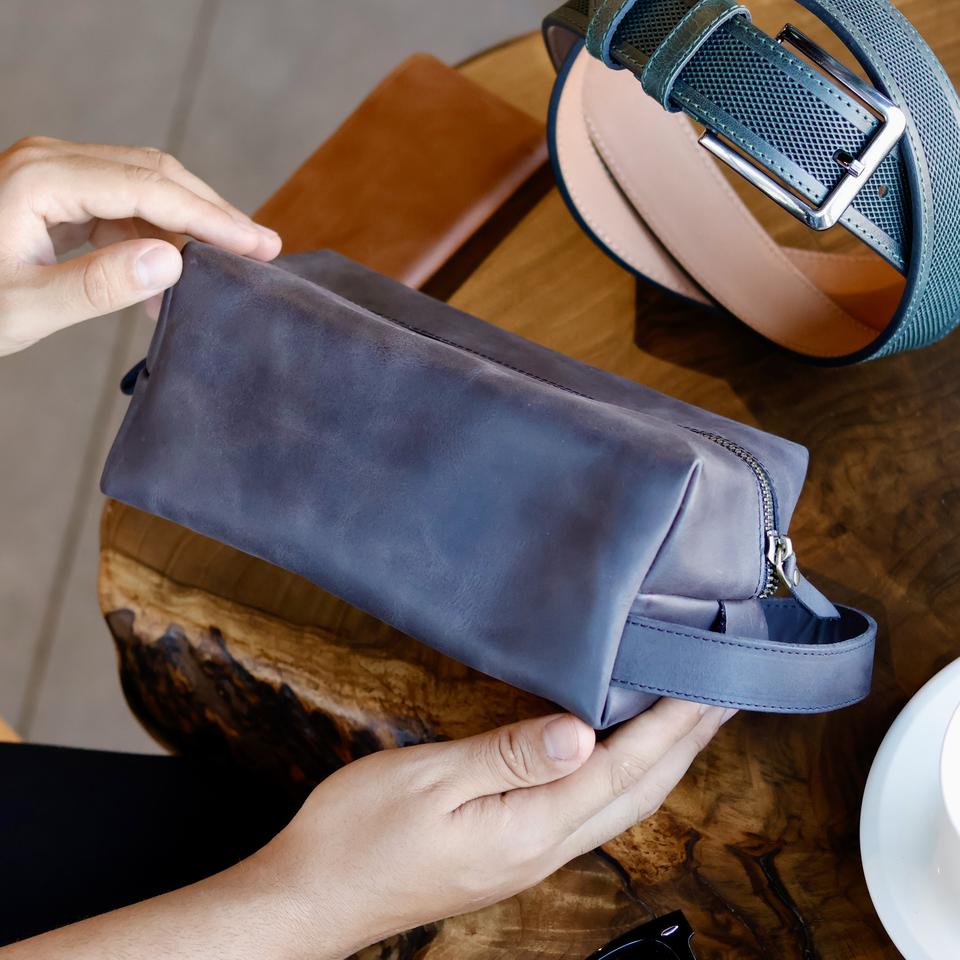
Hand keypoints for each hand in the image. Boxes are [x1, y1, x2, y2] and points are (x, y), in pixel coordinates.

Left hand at [0, 136, 281, 355]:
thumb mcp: (24, 308)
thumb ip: (97, 286)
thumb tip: (172, 260)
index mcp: (41, 180)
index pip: (150, 188)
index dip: (212, 218)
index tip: (260, 246)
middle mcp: (50, 161)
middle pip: (155, 173)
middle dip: (212, 212)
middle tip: (261, 250)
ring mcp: (52, 173)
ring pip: (143, 185)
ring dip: (185, 227)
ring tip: (217, 274)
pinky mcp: (55, 193)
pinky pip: (121, 204)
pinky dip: (153, 237)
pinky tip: (165, 277)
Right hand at [1, 699, 730, 959]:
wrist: (313, 896)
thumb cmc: (359, 835)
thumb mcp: (429, 781)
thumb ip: (509, 756)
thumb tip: (584, 732)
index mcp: (530, 826)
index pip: (624, 768)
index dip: (674, 725)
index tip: (714, 687)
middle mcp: (543, 847)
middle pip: (637, 791)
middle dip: (687, 743)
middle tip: (724, 697)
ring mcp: (528, 855)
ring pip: (619, 803)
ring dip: (662, 760)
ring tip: (688, 721)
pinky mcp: (510, 852)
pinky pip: (589, 809)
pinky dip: (622, 776)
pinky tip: (619, 757)